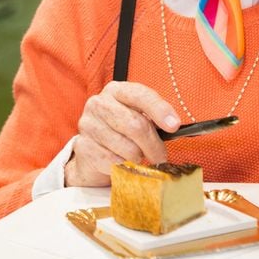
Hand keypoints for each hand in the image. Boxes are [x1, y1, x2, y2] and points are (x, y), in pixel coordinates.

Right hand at [64, 81, 180, 186]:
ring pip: (127, 148)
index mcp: (117, 90)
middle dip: (154, 145)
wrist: (93, 150)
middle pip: (135, 125)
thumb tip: (174, 126)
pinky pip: (114, 162)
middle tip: (161, 157)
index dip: (160, 110)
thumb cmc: (122, 131)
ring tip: (138, 158)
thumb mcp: (137, 116)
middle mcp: (99, 103)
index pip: (141, 95)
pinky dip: (124, 167)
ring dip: (139, 158)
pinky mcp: (83, 146)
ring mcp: (88, 124)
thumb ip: (153, 118)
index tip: (175, 126)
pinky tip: (123, 163)